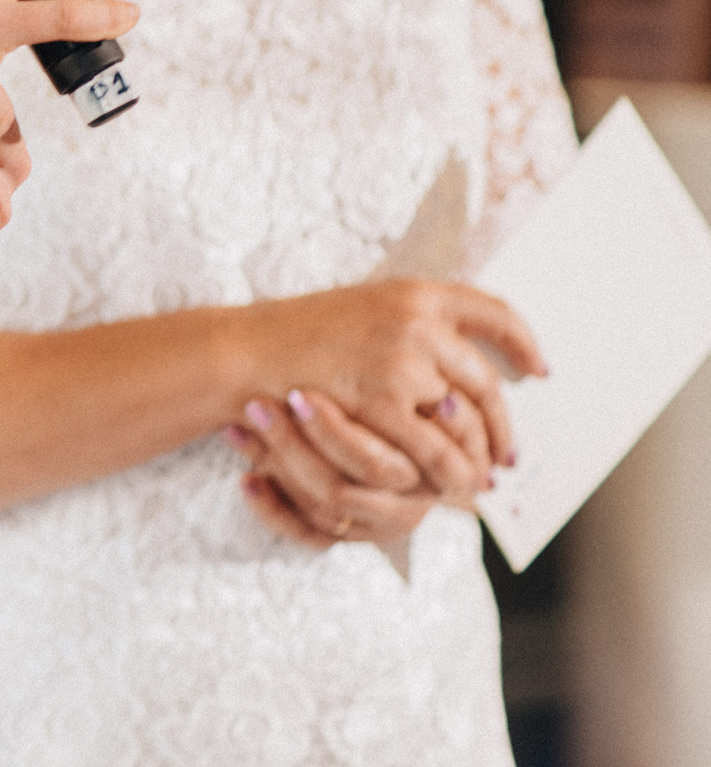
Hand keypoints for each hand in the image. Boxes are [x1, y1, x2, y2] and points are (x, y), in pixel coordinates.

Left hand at [225, 387, 445, 549]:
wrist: (377, 435)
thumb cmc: (393, 398)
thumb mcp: (414, 392)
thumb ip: (427, 398)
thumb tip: (451, 400)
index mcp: (428, 477)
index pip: (376, 466)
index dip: (334, 431)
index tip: (298, 394)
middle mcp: (402, 509)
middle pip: (338, 489)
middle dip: (292, 444)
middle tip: (257, 405)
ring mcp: (370, 527)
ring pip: (318, 507)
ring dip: (274, 463)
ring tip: (238, 426)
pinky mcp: (340, 538)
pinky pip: (305, 535)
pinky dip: (271, 509)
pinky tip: (246, 481)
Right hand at [241, 280, 545, 500]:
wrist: (242, 353)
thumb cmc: (295, 337)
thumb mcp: (362, 312)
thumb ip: (412, 331)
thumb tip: (460, 379)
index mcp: (416, 294)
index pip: (495, 314)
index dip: (523, 344)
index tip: (537, 371)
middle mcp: (418, 322)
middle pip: (486, 385)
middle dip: (501, 428)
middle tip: (506, 456)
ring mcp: (401, 361)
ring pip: (466, 426)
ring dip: (477, 460)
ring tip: (476, 480)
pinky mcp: (380, 402)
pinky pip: (431, 452)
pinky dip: (443, 476)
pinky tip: (443, 487)